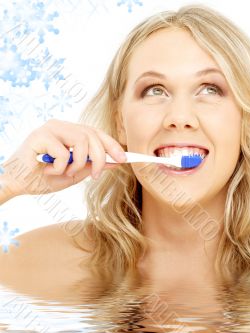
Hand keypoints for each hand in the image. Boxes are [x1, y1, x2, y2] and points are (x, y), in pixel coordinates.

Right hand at [1, 119, 125, 196]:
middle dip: (100, 157)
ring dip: (78, 163)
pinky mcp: (40, 135)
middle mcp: (61, 126)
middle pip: (93, 135)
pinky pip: (64, 152)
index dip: (112, 145)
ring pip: (82, 141)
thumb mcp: (74, 173)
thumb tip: (116, 161)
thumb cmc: (44, 178)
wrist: (17, 184)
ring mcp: (50, 128)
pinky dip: (61, 167)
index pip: (96, 133)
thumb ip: (92, 166)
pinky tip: (49, 170)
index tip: (125, 158)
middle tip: (95, 176)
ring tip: (66, 172)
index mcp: (69, 132)